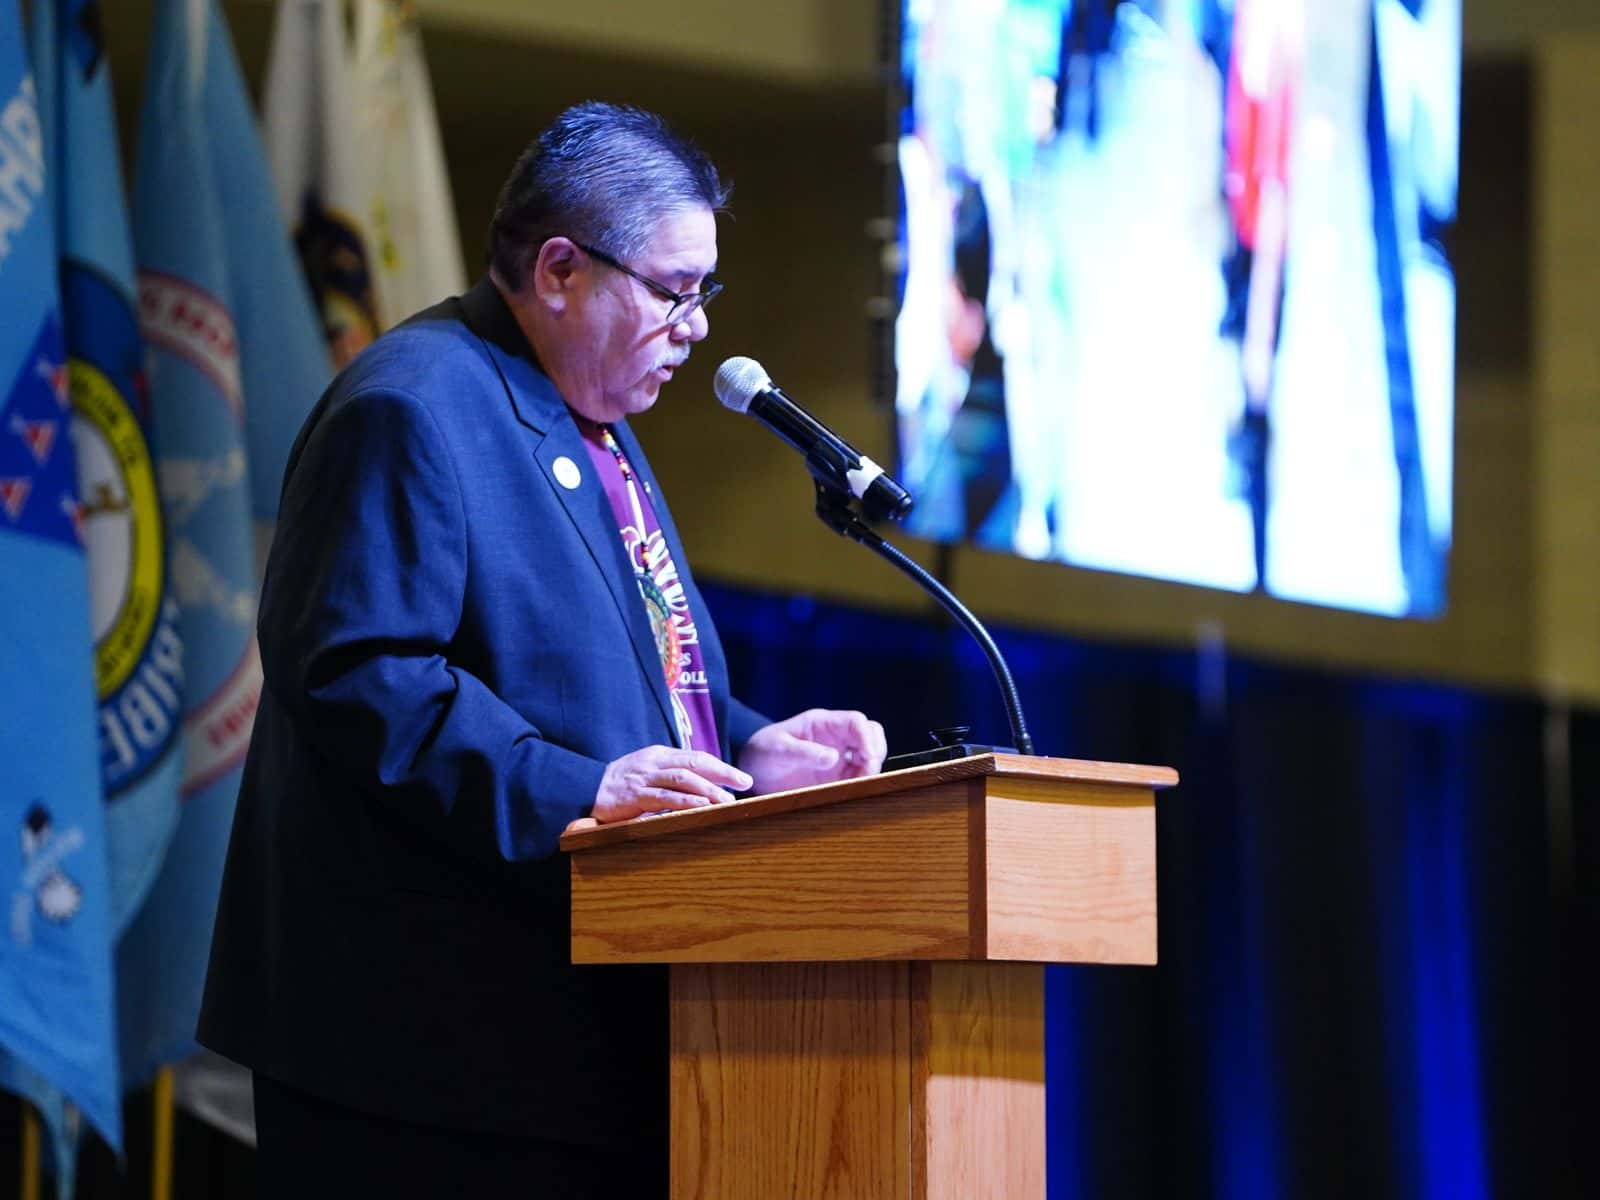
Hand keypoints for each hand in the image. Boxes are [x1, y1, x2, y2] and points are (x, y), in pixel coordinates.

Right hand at [585, 746, 752, 826]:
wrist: (583, 788)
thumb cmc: (620, 784)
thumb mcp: (647, 773)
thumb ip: (670, 777)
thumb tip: (703, 789)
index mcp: (659, 754)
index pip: (697, 757)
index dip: (721, 767)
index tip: (742, 779)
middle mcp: (654, 762)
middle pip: (695, 763)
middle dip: (723, 773)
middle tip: (745, 784)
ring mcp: (644, 778)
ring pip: (684, 779)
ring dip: (709, 790)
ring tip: (727, 801)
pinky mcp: (635, 796)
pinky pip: (665, 797)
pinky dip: (686, 801)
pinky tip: (702, 807)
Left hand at [737, 709, 886, 795]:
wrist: (752, 770)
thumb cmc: (762, 752)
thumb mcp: (778, 750)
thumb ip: (804, 752)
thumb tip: (834, 757)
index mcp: (822, 724)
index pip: (856, 721)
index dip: (867, 736)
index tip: (867, 756)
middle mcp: (835, 738)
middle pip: (871, 735)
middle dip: (875, 752)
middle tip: (866, 773)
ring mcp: (839, 757)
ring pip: (870, 756)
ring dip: (871, 770)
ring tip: (859, 786)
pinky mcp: (837, 776)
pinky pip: (859, 776)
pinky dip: (863, 784)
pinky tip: (853, 793)